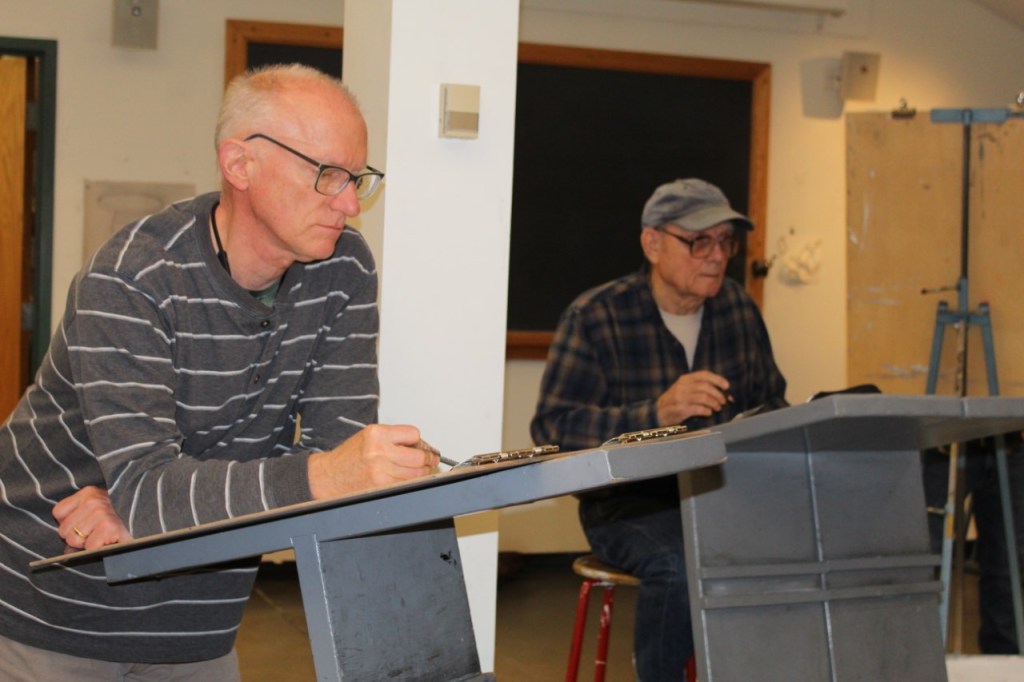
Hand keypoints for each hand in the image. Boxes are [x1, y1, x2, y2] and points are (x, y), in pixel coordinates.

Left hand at [52, 485, 131, 552]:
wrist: (147, 518)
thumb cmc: (119, 517)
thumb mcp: (96, 512)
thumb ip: (78, 524)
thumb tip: (66, 551)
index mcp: (88, 493)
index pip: (58, 512)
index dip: (69, 522)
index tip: (84, 522)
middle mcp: (93, 500)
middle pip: (64, 529)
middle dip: (77, 536)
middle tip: (96, 532)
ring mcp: (101, 514)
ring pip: (74, 540)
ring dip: (88, 543)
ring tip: (104, 535)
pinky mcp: (109, 527)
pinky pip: (89, 547)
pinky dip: (98, 548)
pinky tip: (110, 540)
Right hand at [307, 424, 438, 499]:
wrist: (327, 476)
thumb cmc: (349, 457)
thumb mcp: (369, 437)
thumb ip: (394, 438)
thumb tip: (422, 446)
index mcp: (376, 434)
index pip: (414, 434)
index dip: (419, 441)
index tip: (421, 447)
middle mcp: (379, 451)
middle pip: (419, 456)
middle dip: (427, 458)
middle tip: (430, 460)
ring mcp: (381, 471)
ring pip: (416, 473)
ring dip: (421, 472)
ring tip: (416, 470)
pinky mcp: (381, 487)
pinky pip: (406, 484)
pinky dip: (410, 483)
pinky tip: (404, 479)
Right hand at [656, 370, 731, 425]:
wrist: (659, 412)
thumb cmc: (677, 400)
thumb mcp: (686, 389)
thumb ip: (701, 388)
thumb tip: (724, 392)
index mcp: (685, 379)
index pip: (704, 375)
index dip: (717, 379)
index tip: (727, 386)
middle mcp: (682, 386)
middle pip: (705, 386)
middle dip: (718, 394)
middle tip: (723, 401)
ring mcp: (680, 398)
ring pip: (703, 398)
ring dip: (714, 403)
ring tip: (717, 408)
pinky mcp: (679, 409)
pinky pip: (698, 409)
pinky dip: (706, 411)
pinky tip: (709, 413)